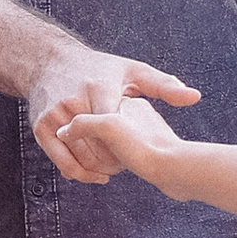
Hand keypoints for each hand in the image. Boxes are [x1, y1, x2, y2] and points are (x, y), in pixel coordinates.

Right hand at [27, 47, 197, 181]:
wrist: (50, 62)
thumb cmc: (100, 69)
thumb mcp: (133, 71)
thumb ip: (164, 86)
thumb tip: (195, 97)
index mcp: (99, 87)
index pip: (117, 129)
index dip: (130, 145)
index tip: (142, 149)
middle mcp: (74, 101)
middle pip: (100, 148)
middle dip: (117, 161)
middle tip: (129, 162)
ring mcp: (55, 115)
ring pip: (81, 157)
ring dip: (100, 169)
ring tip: (115, 166)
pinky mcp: (41, 127)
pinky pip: (61, 162)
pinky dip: (79, 173)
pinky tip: (95, 174)